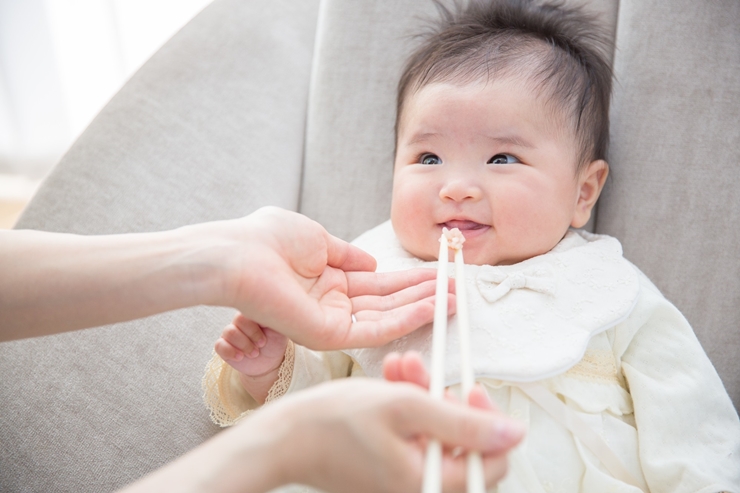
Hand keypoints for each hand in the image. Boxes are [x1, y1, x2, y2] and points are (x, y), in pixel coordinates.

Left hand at [212, 207, 453, 349]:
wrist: (237, 256)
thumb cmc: (266, 240)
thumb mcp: (316, 238)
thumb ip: (346, 254)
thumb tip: (373, 263)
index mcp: (327, 280)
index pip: (377, 283)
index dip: (408, 279)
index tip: (438, 272)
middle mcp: (332, 304)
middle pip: (387, 301)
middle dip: (423, 294)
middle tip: (457, 288)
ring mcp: (331, 321)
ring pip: (386, 317)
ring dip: (422, 307)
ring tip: (454, 297)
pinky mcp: (328, 335)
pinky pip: (375, 329)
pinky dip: (405, 319)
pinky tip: (431, 307)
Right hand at [215, 313, 287, 376]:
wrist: (269, 363)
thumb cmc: (274, 343)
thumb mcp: (280, 330)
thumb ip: (276, 318)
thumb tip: (272, 310)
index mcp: (252, 314)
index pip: (249, 311)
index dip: (255, 327)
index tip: (265, 339)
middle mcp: (239, 322)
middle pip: (238, 321)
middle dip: (252, 336)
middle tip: (261, 345)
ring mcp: (230, 333)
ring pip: (229, 333)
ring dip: (244, 345)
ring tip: (254, 354)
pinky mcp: (223, 346)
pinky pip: (219, 345)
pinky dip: (230, 352)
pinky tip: (240, 357)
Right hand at [257, 378, 523, 492]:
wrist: (282, 437)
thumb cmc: (334, 422)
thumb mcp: (406, 407)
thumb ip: (463, 421)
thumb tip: (514, 433)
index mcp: (429, 485)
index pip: (490, 462)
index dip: (486, 421)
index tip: (469, 389)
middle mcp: (419, 490)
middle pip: (461, 446)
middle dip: (446, 402)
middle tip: (428, 375)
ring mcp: (401, 481)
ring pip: (434, 435)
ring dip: (423, 396)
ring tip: (403, 367)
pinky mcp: (386, 471)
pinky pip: (411, 438)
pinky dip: (406, 408)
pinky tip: (391, 380)